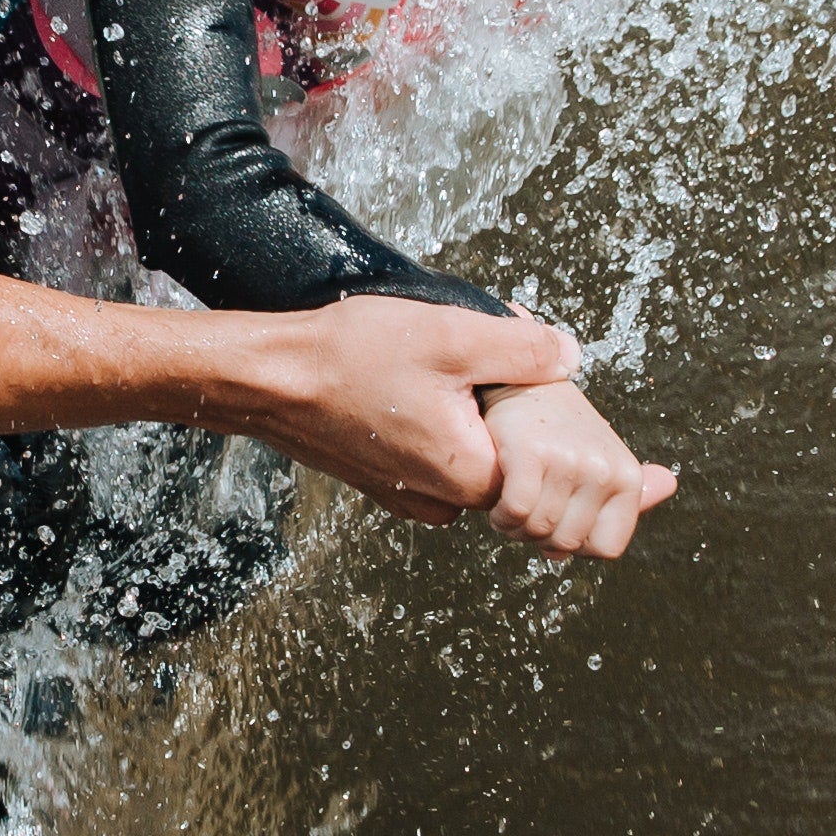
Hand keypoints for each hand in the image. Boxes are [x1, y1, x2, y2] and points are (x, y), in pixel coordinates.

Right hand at [230, 295, 579, 518]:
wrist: (267, 378)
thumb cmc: (348, 358)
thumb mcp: (451, 335)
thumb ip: (522, 349)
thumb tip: (569, 356)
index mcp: (471, 475)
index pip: (547, 464)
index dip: (546, 412)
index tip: (526, 373)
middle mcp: (443, 501)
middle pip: (512, 463)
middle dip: (508, 412)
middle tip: (486, 362)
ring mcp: (411, 497)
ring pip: (472, 461)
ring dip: (473, 420)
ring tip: (448, 372)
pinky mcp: (386, 484)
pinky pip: (437, 463)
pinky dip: (441, 430)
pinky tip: (418, 389)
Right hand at [477, 380, 673, 559]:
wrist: (523, 383)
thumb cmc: (559, 428)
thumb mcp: (602, 456)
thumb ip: (631, 487)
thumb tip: (669, 485)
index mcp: (628, 477)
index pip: (606, 548)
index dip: (577, 544)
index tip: (560, 520)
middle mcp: (605, 469)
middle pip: (568, 542)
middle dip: (540, 538)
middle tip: (529, 512)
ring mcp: (570, 460)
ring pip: (538, 529)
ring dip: (515, 527)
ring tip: (513, 504)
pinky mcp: (532, 452)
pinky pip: (517, 512)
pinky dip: (502, 516)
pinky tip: (499, 501)